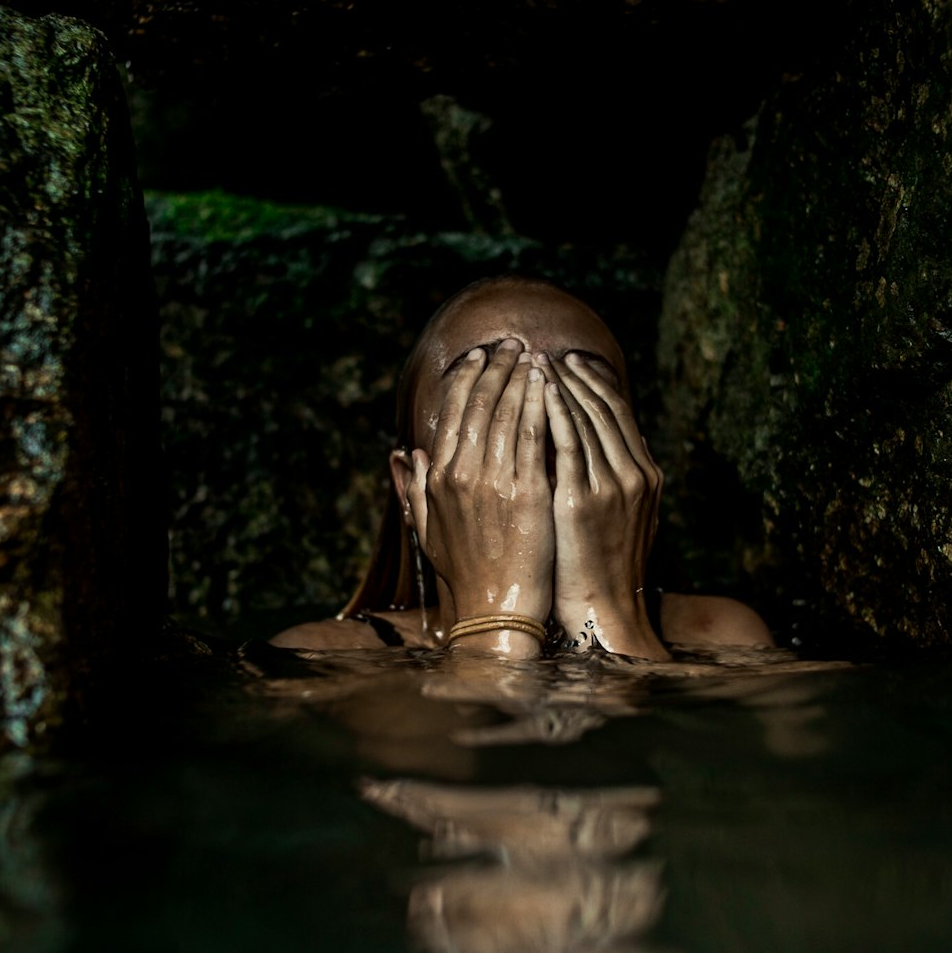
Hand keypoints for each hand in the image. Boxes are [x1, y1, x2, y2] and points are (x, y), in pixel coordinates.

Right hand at [405, 339, 554, 651]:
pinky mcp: (528, 492)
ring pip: (508, 411)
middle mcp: (463, 473)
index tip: (480, 356)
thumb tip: (404, 453)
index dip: (467, 378)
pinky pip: (535, 433)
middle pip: (481, 403)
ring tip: (532, 353)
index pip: (453, 413)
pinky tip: (547, 382)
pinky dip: (540, 402)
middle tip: (511, 342)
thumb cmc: (467, 575)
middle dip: (496, 366)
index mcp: (439, 479)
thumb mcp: (428, 531)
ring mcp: (496, 481)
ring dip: (520, 375)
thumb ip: (415, 488)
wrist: (496, 611)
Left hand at [542, 352, 668, 659]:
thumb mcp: (621, 518)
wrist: (603, 612)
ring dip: (559, 385)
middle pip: (603, 407)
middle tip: (547, 351)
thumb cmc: (599, 570)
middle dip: (574, 376)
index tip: (571, 361)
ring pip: (586, 418)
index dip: (594, 383)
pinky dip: (554, 412)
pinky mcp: (583, 501)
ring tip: (535, 360)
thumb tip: (613, 440)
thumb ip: (616, 478)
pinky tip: (535, 390)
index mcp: (644, 475)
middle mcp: (633, 474)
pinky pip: (568, 443)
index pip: (618, 413)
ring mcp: (611, 487)